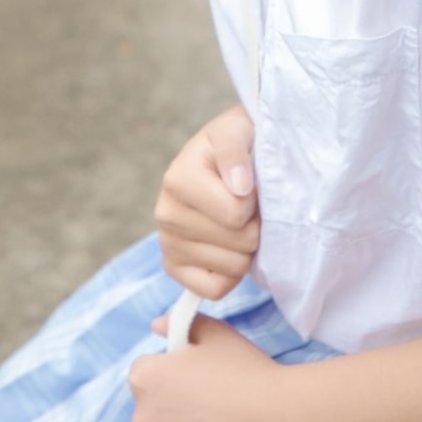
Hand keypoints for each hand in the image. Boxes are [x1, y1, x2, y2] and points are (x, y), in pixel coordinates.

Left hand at [129, 311, 294, 421]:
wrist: (283, 421)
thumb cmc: (248, 372)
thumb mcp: (216, 334)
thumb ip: (180, 324)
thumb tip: (157, 326)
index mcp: (145, 379)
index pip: (147, 371)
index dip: (174, 371)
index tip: (200, 376)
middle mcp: (142, 419)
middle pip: (153, 408)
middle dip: (174, 404)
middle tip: (213, 401)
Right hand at [154, 102, 259, 300]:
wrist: (227, 156)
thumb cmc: (238, 143)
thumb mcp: (237, 131)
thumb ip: (235, 152)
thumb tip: (239, 188)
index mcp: (178, 179)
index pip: (236, 215)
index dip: (255, 202)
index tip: (251, 186)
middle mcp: (165, 214)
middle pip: (239, 243)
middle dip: (254, 226)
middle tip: (248, 207)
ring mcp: (167, 244)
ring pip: (233, 268)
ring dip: (246, 249)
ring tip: (239, 224)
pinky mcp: (173, 268)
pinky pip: (216, 290)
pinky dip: (232, 274)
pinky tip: (229, 248)